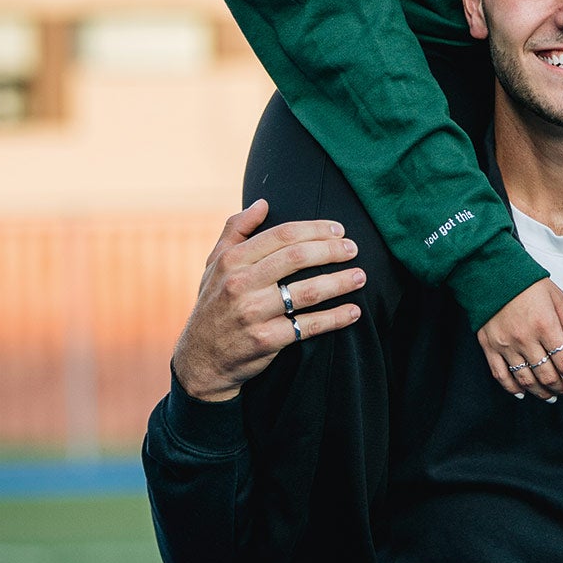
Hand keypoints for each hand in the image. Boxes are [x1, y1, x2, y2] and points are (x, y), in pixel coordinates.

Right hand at [171, 199, 363, 401]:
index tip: (338, 229)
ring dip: (340, 282)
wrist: (201, 360)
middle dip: (332, 250)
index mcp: (232, 260)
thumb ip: (235, 229)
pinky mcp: (266, 341)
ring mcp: (253, 313)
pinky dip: (335, 318)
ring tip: (361, 276)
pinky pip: (308, 326)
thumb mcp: (214, 264)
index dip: (315, 229)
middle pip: (297, 258)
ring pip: (308, 292)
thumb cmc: (214, 304)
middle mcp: (241, 284)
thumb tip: (262, 203)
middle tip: (354, 249)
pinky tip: (354, 312)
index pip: (282, 235)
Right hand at [477, 279, 562, 401]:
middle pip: (548, 375)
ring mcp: (506, 345)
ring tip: (550, 395)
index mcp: (546, 325)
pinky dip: (513, 389)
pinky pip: (502, 375)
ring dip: (541, 392)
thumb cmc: (526, 282)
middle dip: (561, 387)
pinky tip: (523, 392)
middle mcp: (526, 339)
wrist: (492, 271)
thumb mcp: (557, 298)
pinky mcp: (490, 347)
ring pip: (527, 380)